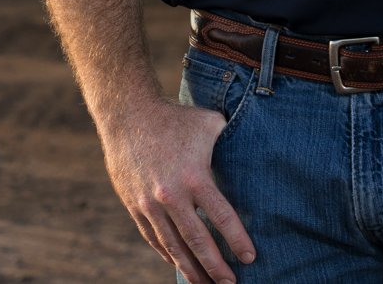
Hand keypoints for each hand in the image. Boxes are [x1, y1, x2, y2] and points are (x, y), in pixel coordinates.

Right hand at [99, 99, 255, 283]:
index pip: (221, 218)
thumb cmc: (175, 118)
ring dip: (191, 269)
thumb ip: (231, 142)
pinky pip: (153, 237)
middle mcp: (171, 195)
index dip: (237, 241)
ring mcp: (150, 204)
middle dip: (216, 267)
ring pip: (173, 246)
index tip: (250, 258)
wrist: (128, 114)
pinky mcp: (134, 205)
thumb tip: (254, 150)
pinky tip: (179, 265)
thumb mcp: (210, 123)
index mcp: (194, 177)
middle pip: (198, 241)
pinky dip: (167, 254)